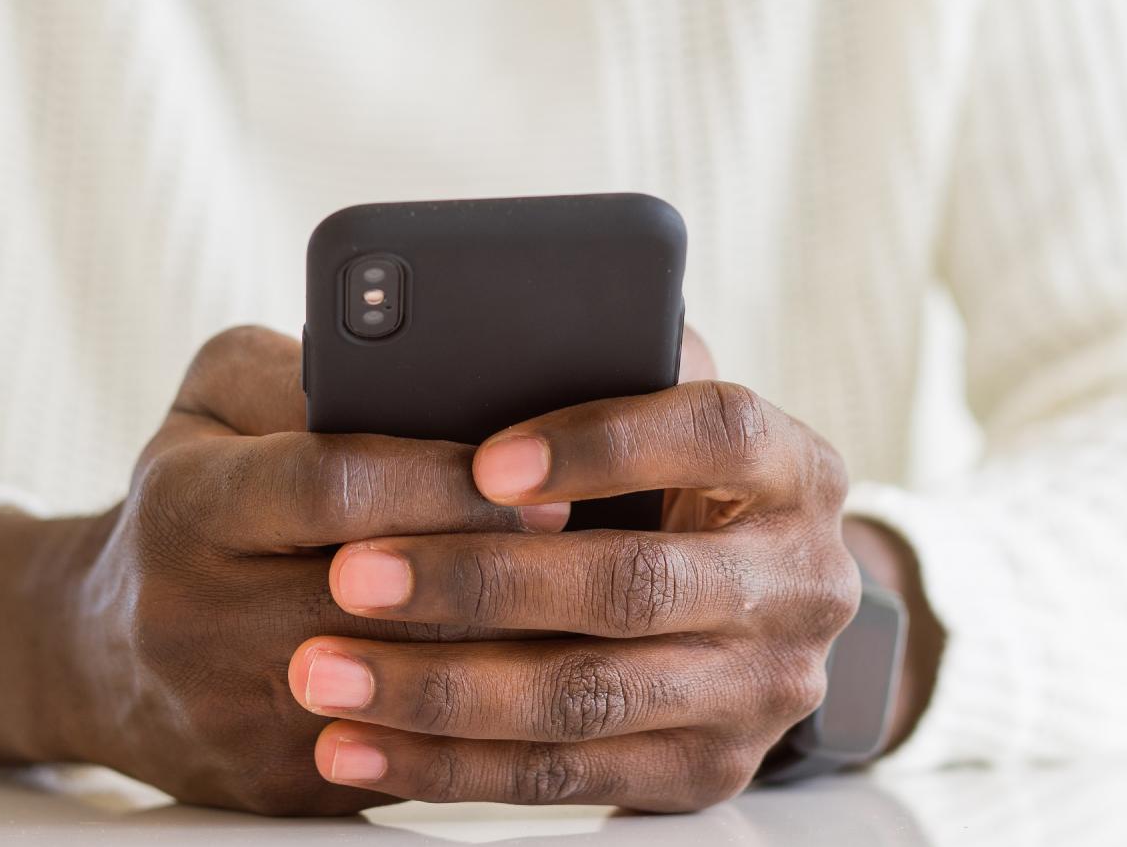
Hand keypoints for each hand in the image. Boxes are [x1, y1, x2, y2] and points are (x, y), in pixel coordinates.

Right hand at [0, 326, 567, 816]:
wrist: (98, 652)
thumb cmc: (188, 496)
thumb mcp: (217, 400)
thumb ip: (305, 369)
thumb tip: (428, 369)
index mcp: (184, 505)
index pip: (330, 486)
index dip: (437, 478)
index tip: (526, 468)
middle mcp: (195, 618)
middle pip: (380, 598)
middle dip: (494, 565)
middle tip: (587, 535)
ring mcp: (234, 716)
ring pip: (403, 687)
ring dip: (504, 647)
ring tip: (584, 601)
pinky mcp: (275, 786)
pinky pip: (400, 752)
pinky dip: (475, 715)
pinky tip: (534, 671)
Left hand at [285, 363, 862, 811]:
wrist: (748, 611)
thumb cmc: (663, 479)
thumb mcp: (662, 412)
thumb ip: (606, 368)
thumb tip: (467, 349)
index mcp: (796, 468)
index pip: (717, 434)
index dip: (606, 442)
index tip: (487, 462)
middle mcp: (802, 583)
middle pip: (635, 584)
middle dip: (480, 582)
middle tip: (350, 574)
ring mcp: (763, 690)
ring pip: (586, 697)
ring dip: (439, 689)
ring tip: (324, 670)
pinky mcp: (706, 773)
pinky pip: (562, 777)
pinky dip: (448, 764)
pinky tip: (355, 745)